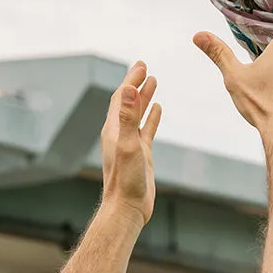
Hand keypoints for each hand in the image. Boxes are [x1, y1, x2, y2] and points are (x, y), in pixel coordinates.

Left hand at [99, 62, 161, 226]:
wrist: (128, 208)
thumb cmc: (125, 180)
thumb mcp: (128, 144)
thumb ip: (127, 117)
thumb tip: (128, 89)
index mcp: (113, 129)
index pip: (122, 97)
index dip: (130, 80)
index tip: (141, 65)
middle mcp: (120, 133)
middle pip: (128, 102)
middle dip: (135, 83)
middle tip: (144, 66)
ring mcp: (130, 143)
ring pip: (137, 114)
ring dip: (144, 97)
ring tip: (153, 81)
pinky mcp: (141, 154)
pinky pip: (146, 129)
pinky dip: (151, 116)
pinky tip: (158, 109)